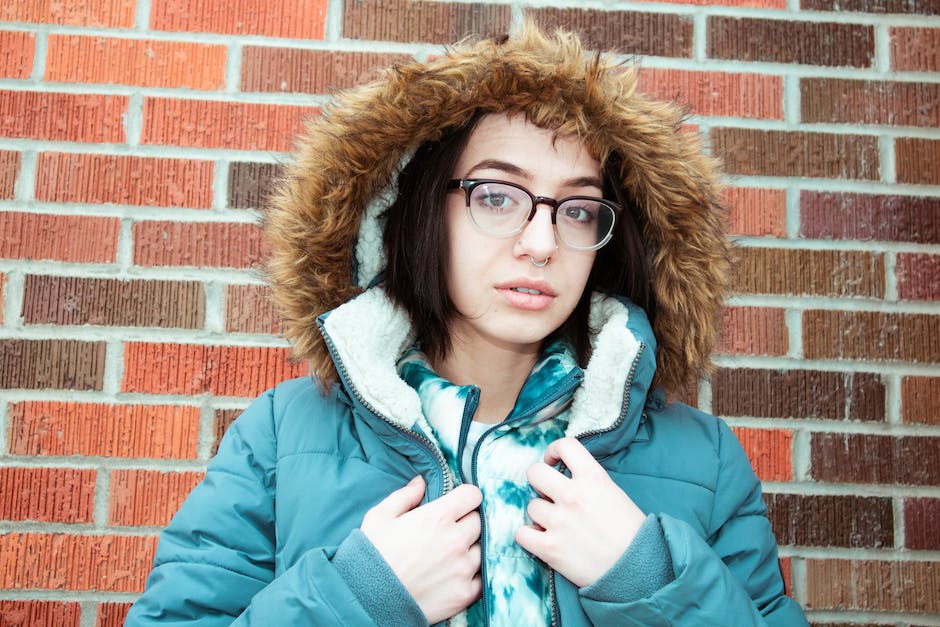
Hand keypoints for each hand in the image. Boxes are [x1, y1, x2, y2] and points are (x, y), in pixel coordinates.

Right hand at [360, 476, 482, 622]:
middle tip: (449, 530)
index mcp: (437, 517)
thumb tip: (421, 482)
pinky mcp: (465, 593)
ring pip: (481, 548)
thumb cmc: (371, 556)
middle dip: (466, 521)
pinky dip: (472, 574)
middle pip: (478, 521)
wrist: (367, 601)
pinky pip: (481, 577)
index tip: (458, 503)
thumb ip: (405, 496)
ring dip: (469, 548)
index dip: (465, 497)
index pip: (473, 496)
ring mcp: (463, 568)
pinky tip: (455, 574)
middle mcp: (455, 540)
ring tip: (449, 555)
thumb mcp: (380, 517)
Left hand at [515, 437, 645, 587]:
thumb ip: (589, 482)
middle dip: (539, 482)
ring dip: (541, 514)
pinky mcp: (549, 548)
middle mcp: (573, 495)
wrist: (639, 571)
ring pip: (531, 505)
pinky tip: (541, 538)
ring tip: (555, 524)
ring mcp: (559, 521)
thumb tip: (566, 476)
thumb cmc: (632, 533)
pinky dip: (529, 536)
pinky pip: (521, 533)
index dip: (554, 451)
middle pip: (535, 472)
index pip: (565, 446)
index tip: (554, 462)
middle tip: (549, 493)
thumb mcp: (615, 494)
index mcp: (593, 478)